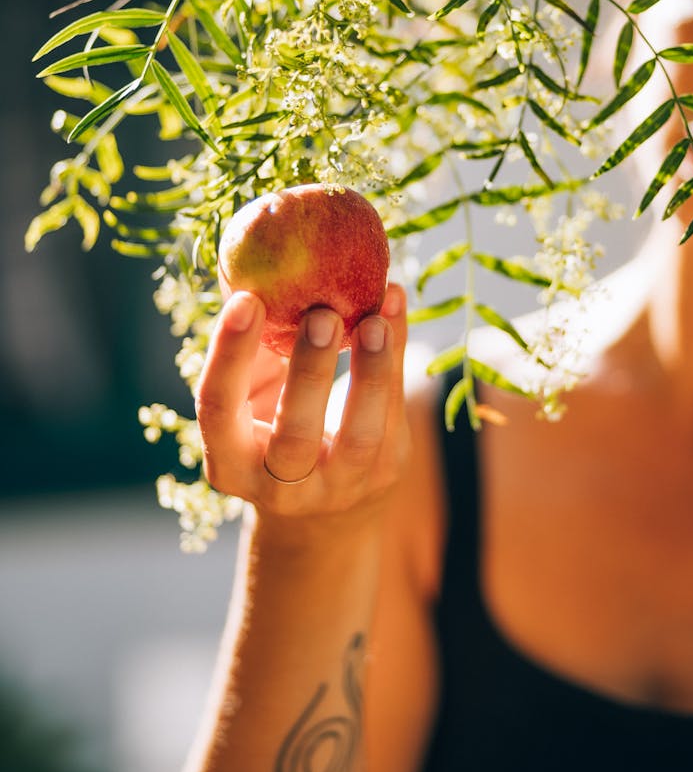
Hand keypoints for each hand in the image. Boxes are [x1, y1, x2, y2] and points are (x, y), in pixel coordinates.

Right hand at [195, 283, 407, 520]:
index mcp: (228, 462)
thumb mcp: (252, 395)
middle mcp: (279, 487)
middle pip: (293, 435)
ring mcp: (336, 487)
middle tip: (321, 312)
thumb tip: (259, 268)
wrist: (323, 503)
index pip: (217, 408)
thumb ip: (254, 344)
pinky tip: (393, 308)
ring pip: (358, 436)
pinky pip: (395, 415)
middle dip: (309, 372)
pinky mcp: (382, 473)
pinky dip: (396, 358)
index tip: (246, 299)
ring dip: (370, 372)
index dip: (228, 355)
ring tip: (373, 317)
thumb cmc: (273, 423)